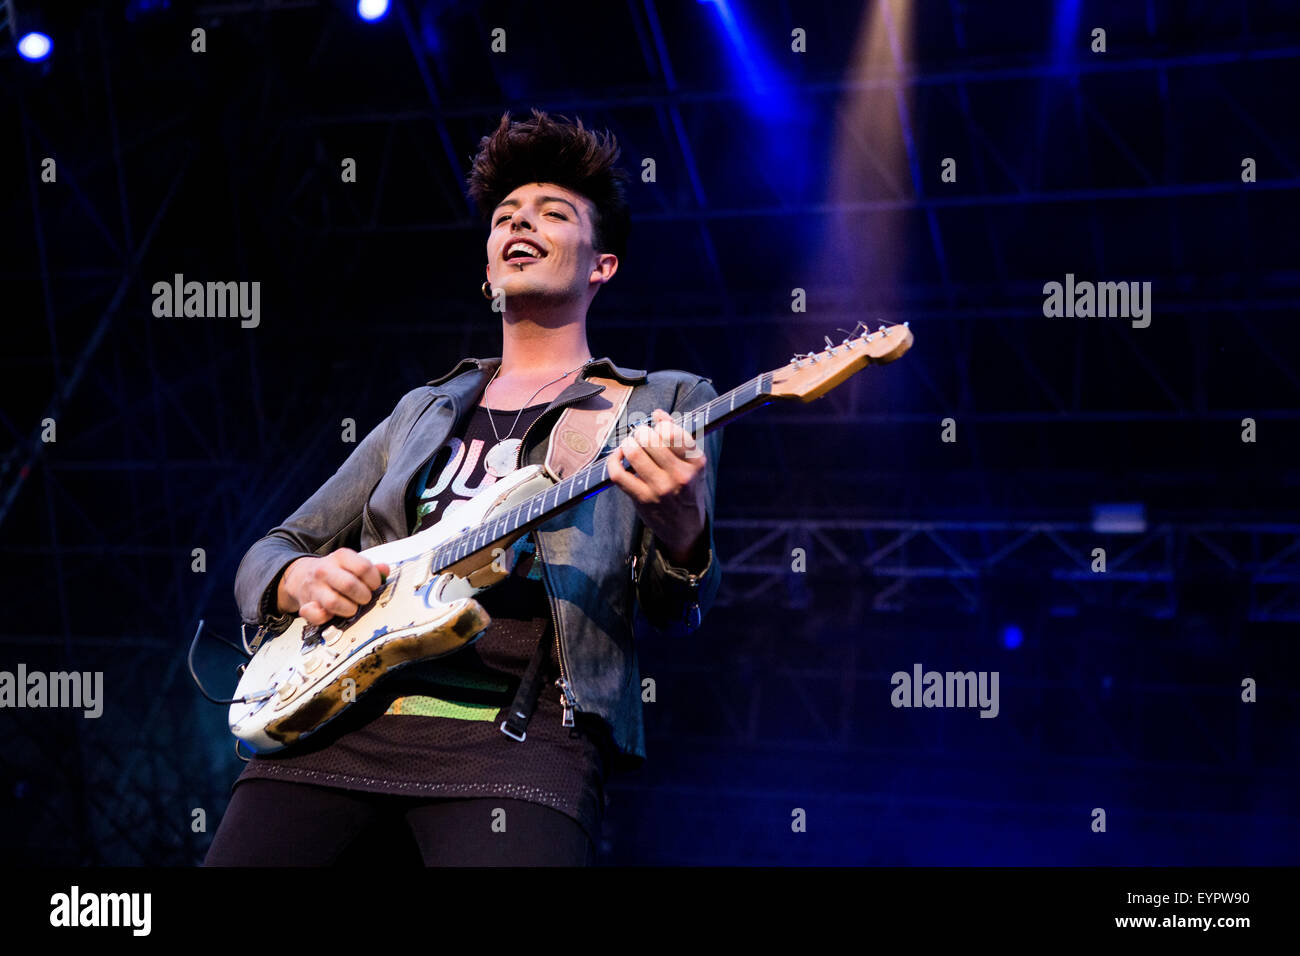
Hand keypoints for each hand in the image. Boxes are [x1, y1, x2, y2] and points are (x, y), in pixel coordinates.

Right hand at [277, 548, 390, 625]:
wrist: (302, 576)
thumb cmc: (334, 571)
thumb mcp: (351, 563)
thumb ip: (370, 567)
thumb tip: (385, 570)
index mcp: (340, 556)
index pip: (363, 567)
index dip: (374, 580)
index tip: (374, 586)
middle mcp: (325, 570)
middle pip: (349, 585)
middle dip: (363, 596)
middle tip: (365, 598)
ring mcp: (315, 587)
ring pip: (334, 602)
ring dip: (349, 609)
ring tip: (352, 607)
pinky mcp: (306, 605)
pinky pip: (318, 616)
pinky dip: (327, 618)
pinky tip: (333, 613)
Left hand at [606, 408, 707, 563]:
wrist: (685, 528)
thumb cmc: (687, 490)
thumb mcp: (692, 464)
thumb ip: (678, 437)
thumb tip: (658, 414)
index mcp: (696, 462)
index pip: (672, 432)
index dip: (660, 424)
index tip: (656, 425)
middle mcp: (680, 475)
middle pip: (650, 439)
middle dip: (640, 431)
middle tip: (640, 436)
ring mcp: (660, 489)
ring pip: (634, 452)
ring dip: (627, 443)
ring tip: (630, 446)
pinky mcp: (642, 499)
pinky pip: (618, 473)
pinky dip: (613, 460)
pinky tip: (618, 458)